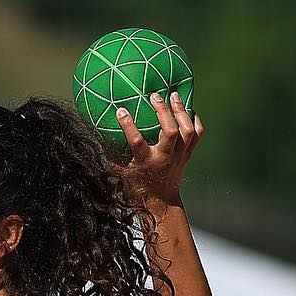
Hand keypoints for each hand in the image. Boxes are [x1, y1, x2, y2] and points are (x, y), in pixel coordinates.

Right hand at [116, 89, 203, 207]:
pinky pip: (197, 133)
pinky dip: (195, 120)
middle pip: (169, 131)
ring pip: (186, 130)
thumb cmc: (138, 184)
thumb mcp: (123, 172)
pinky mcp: (188, 154)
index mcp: (146, 161)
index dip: (128, 125)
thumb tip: (98, 138)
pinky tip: (189, 110)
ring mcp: (180, 155)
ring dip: (181, 111)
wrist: (161, 200)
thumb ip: (112, 156)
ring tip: (174, 95)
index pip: (136, 141)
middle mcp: (165, 157)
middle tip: (155, 96)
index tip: (120, 110)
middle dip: (163, 111)